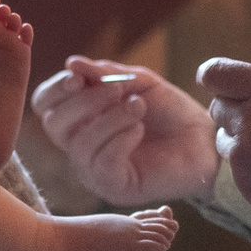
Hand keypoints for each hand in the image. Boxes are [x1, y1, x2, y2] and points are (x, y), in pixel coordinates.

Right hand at [31, 57, 219, 204]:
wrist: (206, 140)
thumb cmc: (170, 112)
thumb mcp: (137, 83)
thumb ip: (104, 74)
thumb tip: (71, 63)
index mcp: (80, 118)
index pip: (45, 105)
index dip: (55, 89)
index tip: (78, 77)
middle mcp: (80, 146)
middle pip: (54, 124)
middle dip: (84, 101)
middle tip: (119, 89)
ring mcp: (95, 170)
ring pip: (80, 144)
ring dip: (110, 118)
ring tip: (138, 107)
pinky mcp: (115, 187)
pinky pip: (102, 163)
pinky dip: (120, 139)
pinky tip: (140, 129)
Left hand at [197, 58, 250, 241]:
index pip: (215, 74)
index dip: (217, 77)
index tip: (224, 83)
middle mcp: (250, 121)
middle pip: (217, 107)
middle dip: (236, 109)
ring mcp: (245, 158)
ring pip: (225, 141)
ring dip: (243, 140)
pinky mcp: (248, 188)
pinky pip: (240, 171)